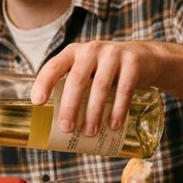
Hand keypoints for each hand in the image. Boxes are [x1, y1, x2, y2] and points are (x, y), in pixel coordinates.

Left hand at [31, 41, 168, 135]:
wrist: (145, 58)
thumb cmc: (107, 71)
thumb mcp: (88, 71)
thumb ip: (75, 87)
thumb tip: (59, 126)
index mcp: (73, 53)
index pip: (54, 66)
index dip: (44, 83)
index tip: (38, 102)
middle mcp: (91, 50)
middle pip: (77, 80)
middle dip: (70, 106)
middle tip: (67, 128)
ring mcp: (113, 54)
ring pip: (99, 86)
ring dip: (94, 112)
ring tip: (90, 132)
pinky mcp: (133, 63)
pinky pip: (124, 89)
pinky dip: (118, 109)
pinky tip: (113, 124)